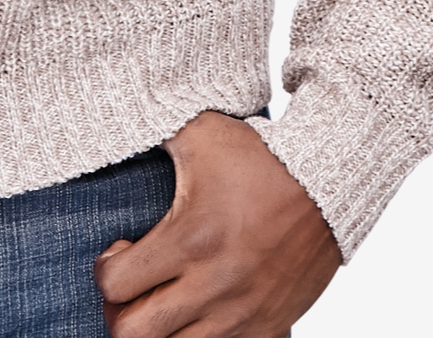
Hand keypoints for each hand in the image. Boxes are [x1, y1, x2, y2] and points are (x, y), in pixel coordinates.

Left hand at [93, 109, 340, 336]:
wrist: (327, 184)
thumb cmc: (260, 157)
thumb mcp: (201, 132)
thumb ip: (155, 128)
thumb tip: (123, 117)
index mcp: (189, 240)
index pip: (115, 284)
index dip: (106, 270)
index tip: (120, 251)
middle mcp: (212, 286)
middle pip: (134, 335)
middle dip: (120, 313)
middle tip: (130, 288)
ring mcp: (240, 315)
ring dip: (159, 331)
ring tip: (162, 301)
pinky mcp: (266, 330)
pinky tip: (198, 310)